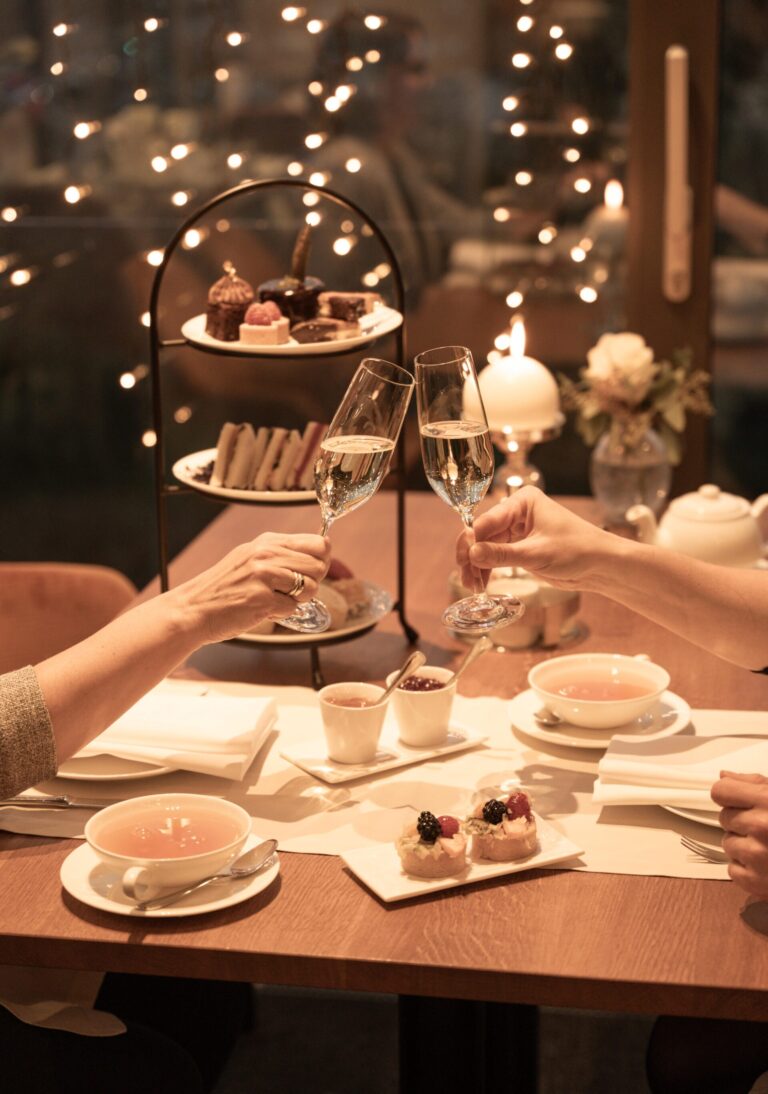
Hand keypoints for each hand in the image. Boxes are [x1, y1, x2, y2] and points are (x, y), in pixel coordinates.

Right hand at [171, 532, 330, 643]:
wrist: (194, 608)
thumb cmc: (225, 587)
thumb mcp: (251, 558)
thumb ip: (283, 554)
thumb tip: (324, 549)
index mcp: (267, 541)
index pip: (318, 543)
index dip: (322, 560)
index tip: (311, 571)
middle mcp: (267, 554)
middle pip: (318, 566)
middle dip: (311, 583)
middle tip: (291, 592)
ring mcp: (264, 576)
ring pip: (310, 588)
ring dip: (298, 600)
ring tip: (274, 600)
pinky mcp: (262, 599)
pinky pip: (292, 608)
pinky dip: (281, 613)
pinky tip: (262, 610)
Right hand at [455, 487, 609, 591]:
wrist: (601, 565)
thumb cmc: (578, 551)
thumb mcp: (537, 554)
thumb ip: (502, 554)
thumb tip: (471, 554)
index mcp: (523, 501)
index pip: (486, 520)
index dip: (471, 541)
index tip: (463, 561)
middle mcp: (517, 512)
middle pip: (482, 534)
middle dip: (472, 557)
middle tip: (465, 578)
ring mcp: (518, 529)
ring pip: (486, 546)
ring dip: (478, 566)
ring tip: (473, 586)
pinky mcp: (521, 546)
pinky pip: (496, 555)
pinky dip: (488, 569)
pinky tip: (482, 583)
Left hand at [711, 770, 767, 899]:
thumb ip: (754, 783)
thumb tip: (724, 776)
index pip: (720, 791)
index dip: (729, 795)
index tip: (737, 800)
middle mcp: (762, 826)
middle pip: (724, 817)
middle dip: (741, 821)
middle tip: (765, 828)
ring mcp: (758, 855)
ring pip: (727, 843)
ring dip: (743, 845)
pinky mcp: (756, 881)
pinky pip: (733, 869)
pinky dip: (747, 869)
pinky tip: (767, 865)